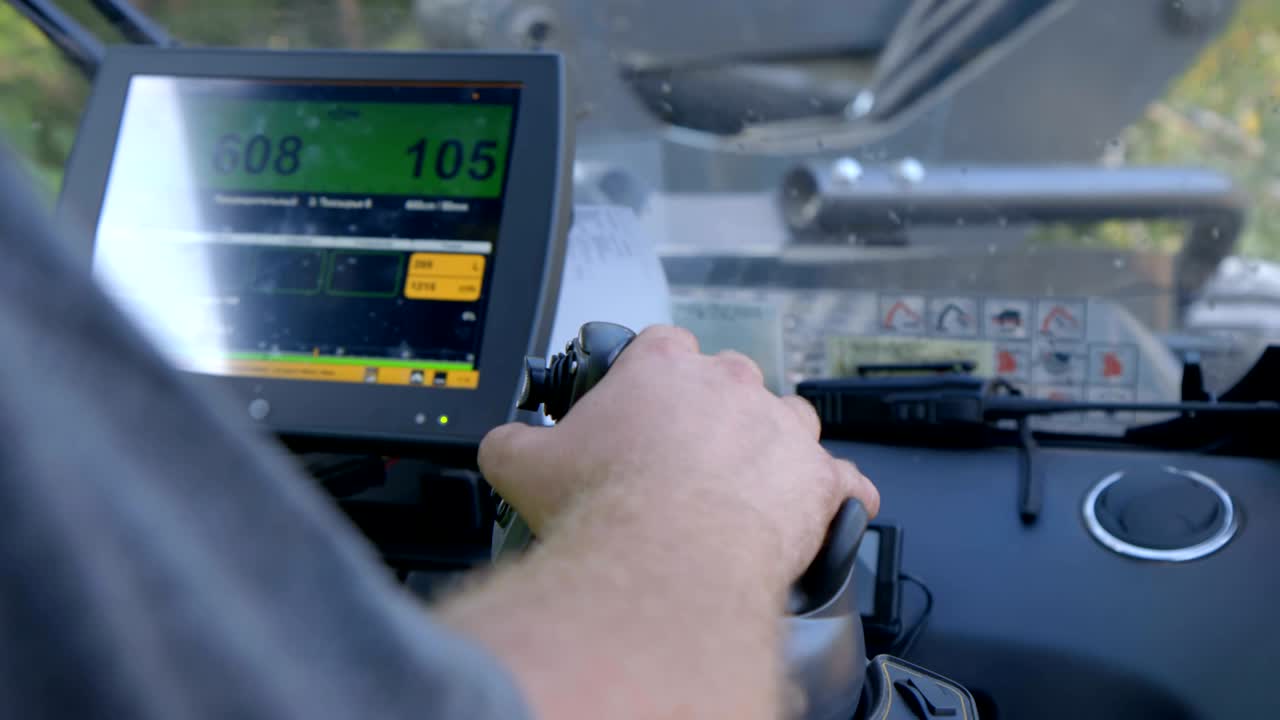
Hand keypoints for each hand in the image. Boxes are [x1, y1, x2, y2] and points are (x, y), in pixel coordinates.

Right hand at [478, 325, 878, 590]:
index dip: (653, 378)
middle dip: (712, 415)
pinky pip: (846, 483)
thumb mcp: (524, 467)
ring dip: (772, 447)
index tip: (644, 409)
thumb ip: (512, 442)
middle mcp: (729, 387)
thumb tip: (504, 444)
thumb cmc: (605, 509)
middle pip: (730, 381)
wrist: (661, 562)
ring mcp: (781, 431)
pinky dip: (834, 499)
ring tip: (744, 489)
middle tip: (684, 461)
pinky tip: (818, 515)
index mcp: (662, 370)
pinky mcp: (819, 482)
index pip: (664, 347)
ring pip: (789, 421)